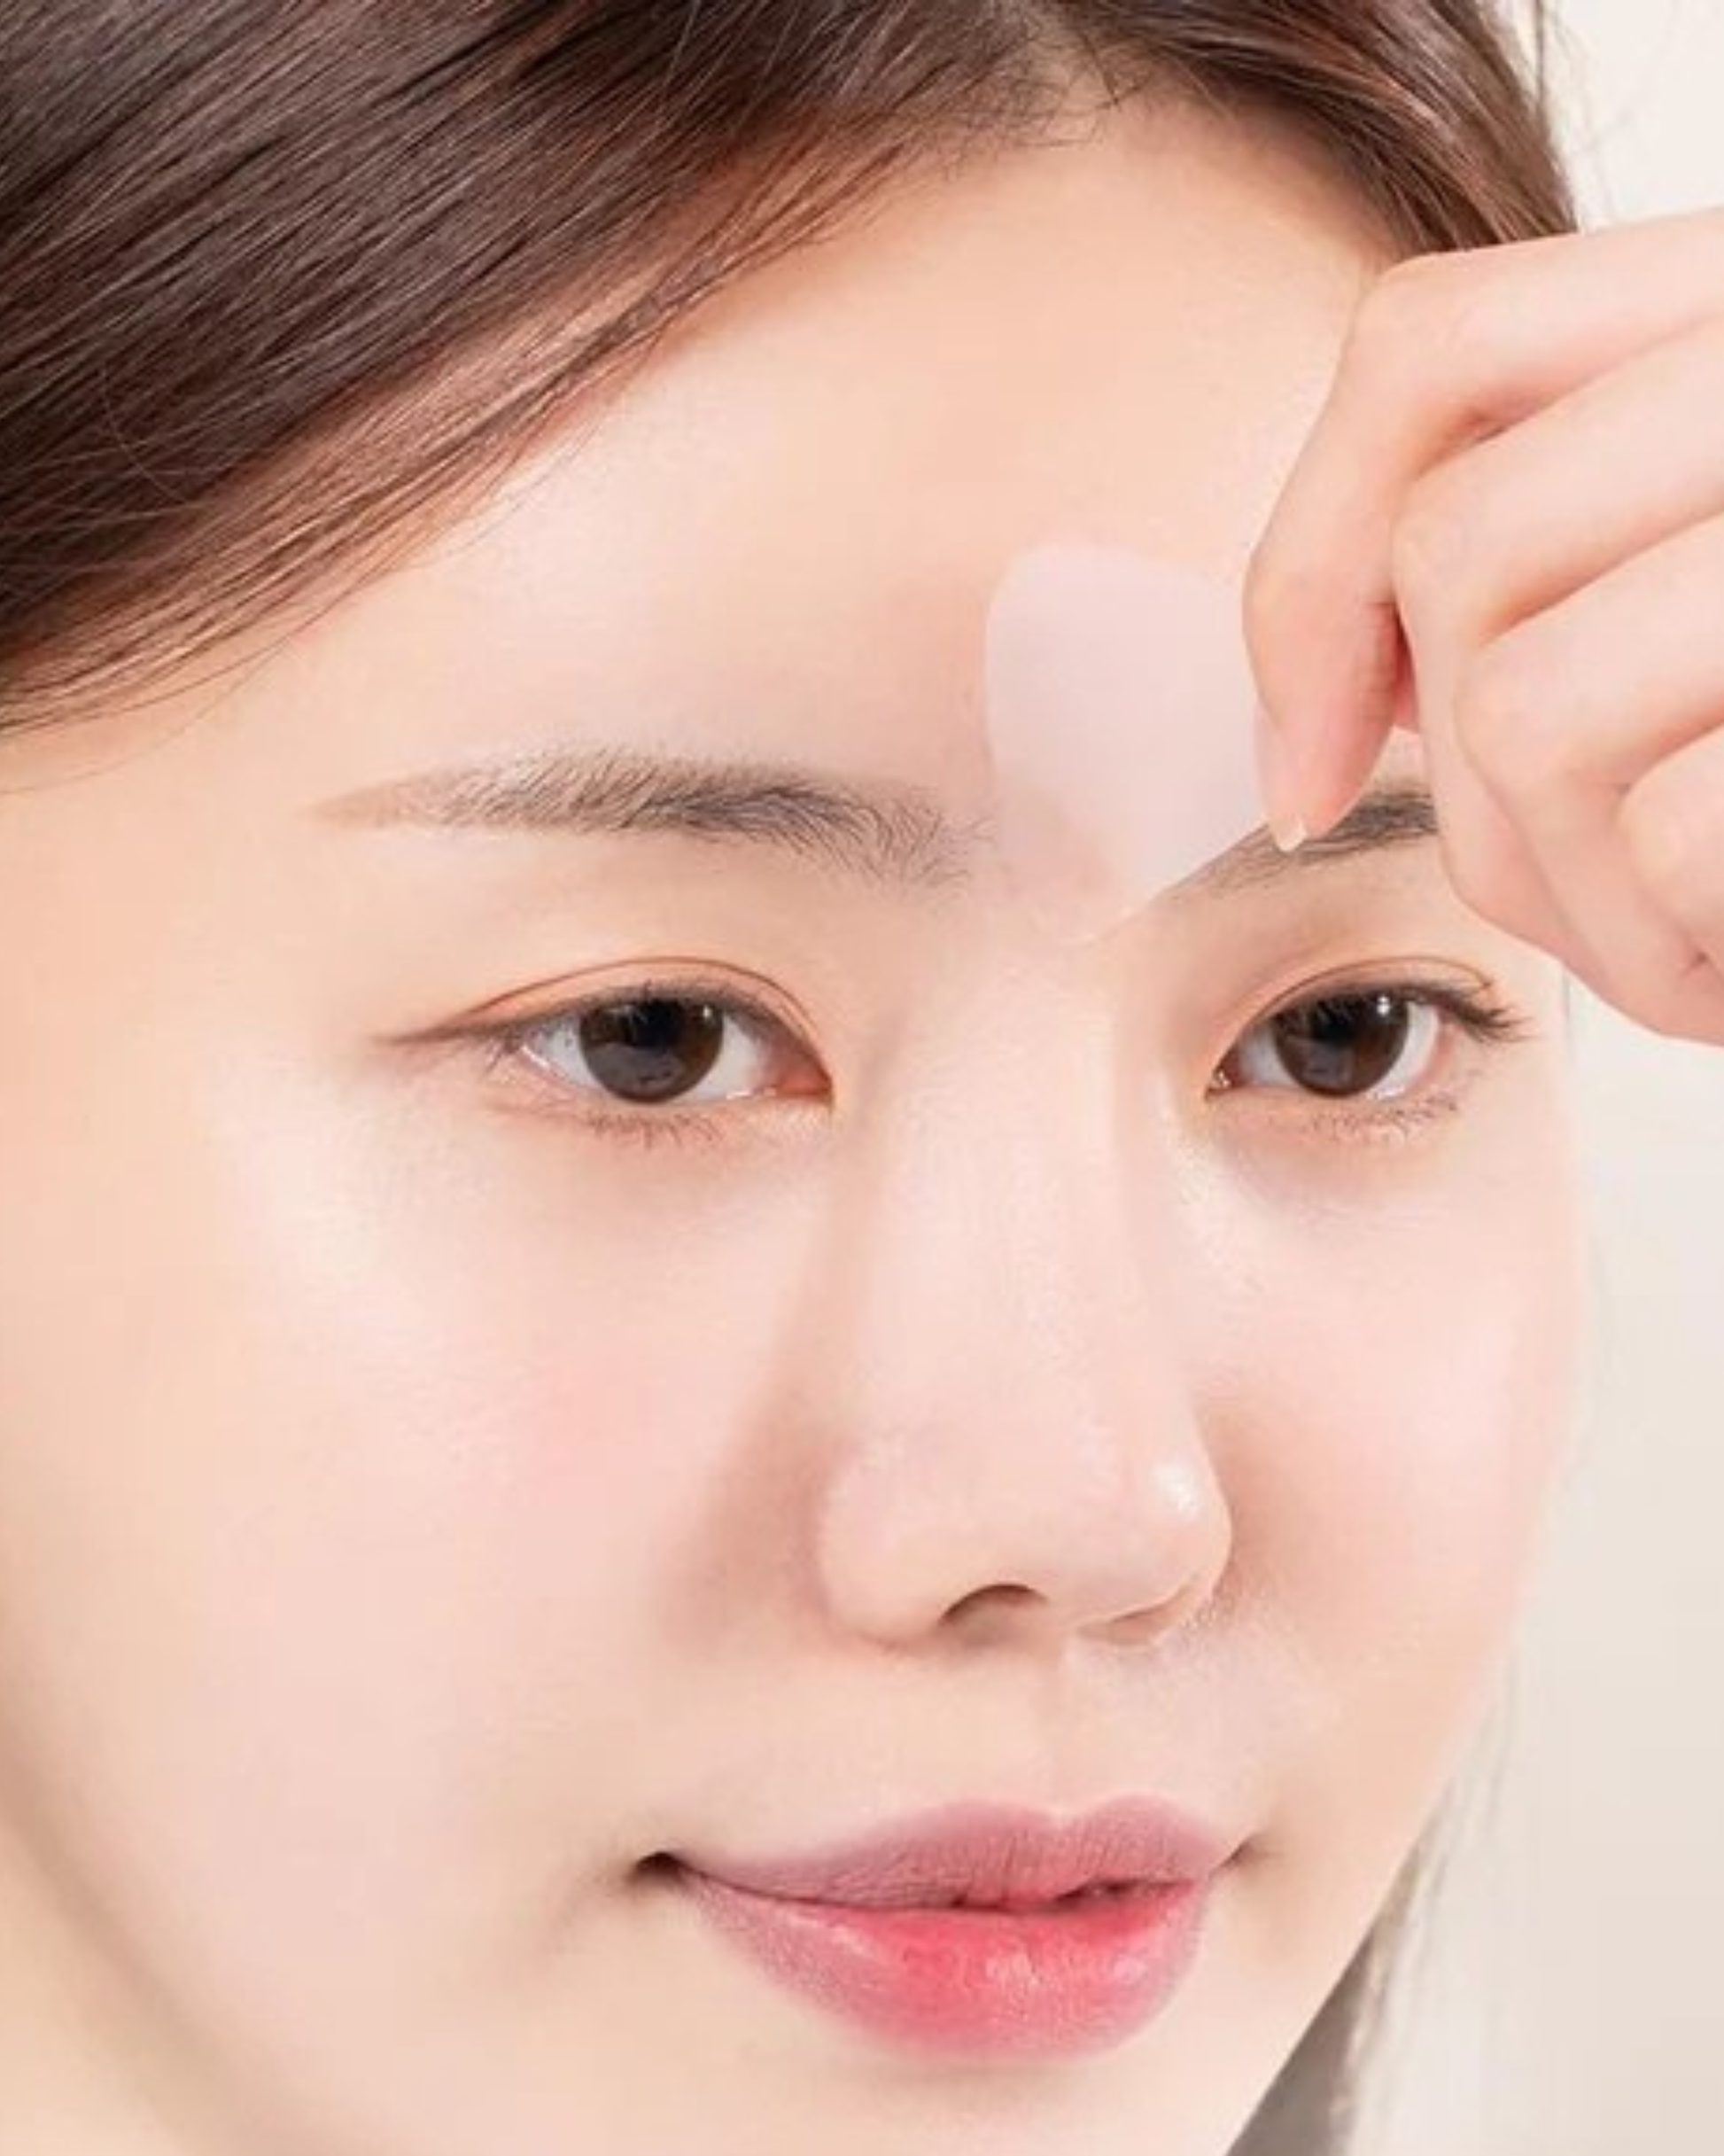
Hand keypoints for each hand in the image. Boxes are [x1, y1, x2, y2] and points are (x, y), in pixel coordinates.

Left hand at [1246, 208, 1723, 1047]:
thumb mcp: (1703, 586)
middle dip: (1474, 797)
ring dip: (1576, 894)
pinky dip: (1686, 947)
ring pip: (1528, 712)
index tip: (1312, 769)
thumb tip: (1329, 713)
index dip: (1311, 572)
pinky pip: (1677, 830)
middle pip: (1456, 559)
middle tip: (1600, 895)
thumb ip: (1565, 569)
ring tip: (1690, 932)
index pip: (1427, 350)